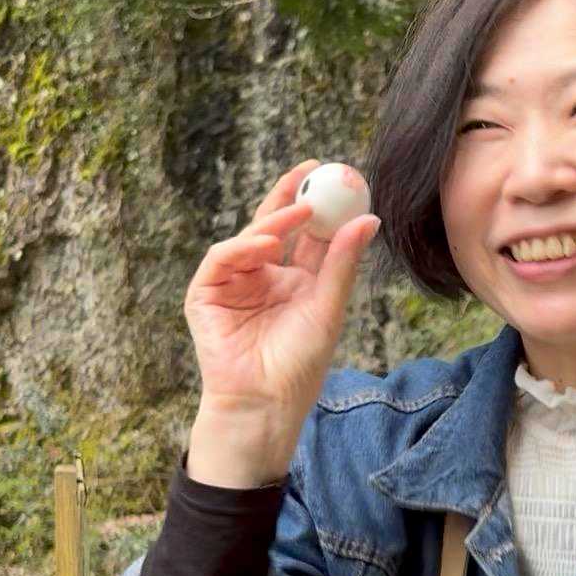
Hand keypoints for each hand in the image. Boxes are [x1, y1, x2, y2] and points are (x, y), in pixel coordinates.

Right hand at [183, 158, 379, 427]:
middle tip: (311, 172)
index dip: (321, 205)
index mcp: (295, 281)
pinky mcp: (206, 294)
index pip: (307, 234)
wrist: (265, 403)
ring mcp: (234, 284)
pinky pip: (221, 259)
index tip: (337, 177)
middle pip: (275, 225)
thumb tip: (369, 218)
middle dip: (290, 195)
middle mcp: (264, 277)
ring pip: (249, 238)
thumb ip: (343, 264)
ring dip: (273, 221)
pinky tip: (265, 245)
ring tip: (300, 213)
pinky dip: (241, 247)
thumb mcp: (328, 308)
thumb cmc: (299, 366)